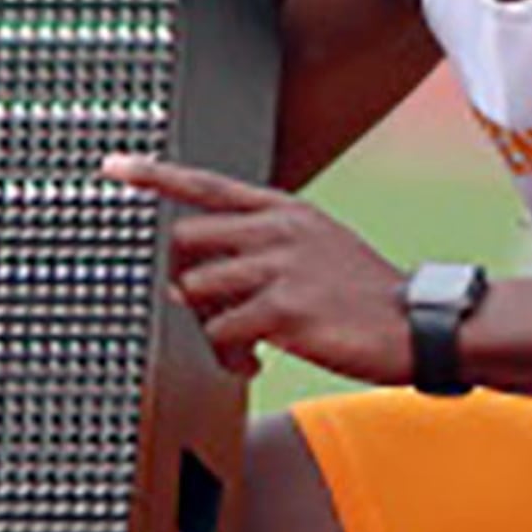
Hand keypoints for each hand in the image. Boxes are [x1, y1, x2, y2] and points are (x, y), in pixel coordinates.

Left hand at [104, 153, 412, 385]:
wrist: (418, 324)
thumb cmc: (361, 295)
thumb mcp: (315, 249)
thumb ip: (256, 252)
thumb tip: (185, 282)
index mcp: (284, 210)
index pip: (207, 184)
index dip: (155, 175)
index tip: (113, 167)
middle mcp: (278, 229)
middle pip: (185, 241)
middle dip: (182, 282)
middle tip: (209, 315)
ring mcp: (280, 266)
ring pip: (195, 290)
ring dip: (206, 327)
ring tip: (238, 349)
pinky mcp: (285, 308)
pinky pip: (220, 332)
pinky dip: (227, 356)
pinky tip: (254, 363)